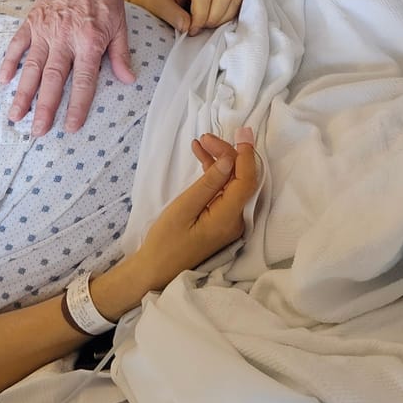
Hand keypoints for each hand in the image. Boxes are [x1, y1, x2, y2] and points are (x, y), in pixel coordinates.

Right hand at [0, 0, 132, 136]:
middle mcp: (64, 39)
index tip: (69, 127)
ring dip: (23, 92)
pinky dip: (10, 61)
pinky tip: (4, 80)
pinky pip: (18, 44)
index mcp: (89, 42)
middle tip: (37, 130)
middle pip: (52, 79)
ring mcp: (45, 30)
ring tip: (16, 114)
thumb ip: (120, 54)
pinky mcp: (32, 22)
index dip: (76, 105)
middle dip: (44, 107)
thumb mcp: (120, 26)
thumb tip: (128, 80)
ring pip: (31, 66)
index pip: (83, 80)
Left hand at [123, 0, 242, 35]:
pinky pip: (236, 2)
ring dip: (223, 17)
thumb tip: (188, 25)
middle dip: (213, 17)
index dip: (200, 16)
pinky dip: (230, 15)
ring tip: (206, 25)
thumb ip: (172, 15)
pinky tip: (216, 22)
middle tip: (199, 28)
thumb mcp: (157, 6)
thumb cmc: (155, 0)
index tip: (191, 30)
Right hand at [131, 130, 261, 287]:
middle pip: (240, 179)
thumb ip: (208, 183)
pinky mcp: (220, 219)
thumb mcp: (183, 208)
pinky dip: (213, 173)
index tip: (241, 132)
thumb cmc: (165, 242)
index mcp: (228, 218)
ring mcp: (229, 220)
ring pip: (231, 182)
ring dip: (219, 160)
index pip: (246, 181)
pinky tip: (200, 155)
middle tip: (205, 137)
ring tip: (200, 141)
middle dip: (227, 153)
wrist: (156, 270)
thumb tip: (230, 159)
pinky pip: (223, 191)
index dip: (246, 154)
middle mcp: (235, 219)